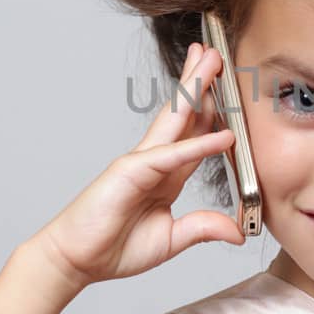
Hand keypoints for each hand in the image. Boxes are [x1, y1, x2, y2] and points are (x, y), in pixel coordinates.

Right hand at [29, 43, 245, 291]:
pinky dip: (199, 145)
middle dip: (201, 82)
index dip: (211, 111)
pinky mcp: (131, 172)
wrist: (76, 260)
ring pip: (175, 118)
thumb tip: (238, 233)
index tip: (227, 88)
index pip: (193, 135)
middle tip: (217, 53)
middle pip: (184, 114)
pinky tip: (224, 136)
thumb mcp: (171, 240)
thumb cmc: (114, 247)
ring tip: (211, 60)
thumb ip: (203, 229)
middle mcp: (154, 161)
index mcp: (165, 175)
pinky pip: (171, 156)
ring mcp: (141, 162)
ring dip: (195, 88)